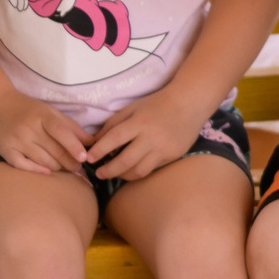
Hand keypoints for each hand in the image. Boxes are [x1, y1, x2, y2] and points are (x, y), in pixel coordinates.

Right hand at [0, 90, 89, 175]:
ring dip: (57, 166)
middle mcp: (29, 129)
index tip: (84, 157)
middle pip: (53, 150)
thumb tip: (91, 141)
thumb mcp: (50, 112)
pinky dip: (36, 170)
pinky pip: (22, 165)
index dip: (74, 146)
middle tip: (79, 167)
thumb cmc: (28, 109)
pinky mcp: (5, 150)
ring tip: (66, 168)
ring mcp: (16, 140)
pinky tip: (47, 172)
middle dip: (69, 161)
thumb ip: (71, 127)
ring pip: (41, 160)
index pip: (61, 132)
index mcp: (43, 116)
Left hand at [81, 87, 210, 183]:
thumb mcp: (132, 108)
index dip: (99, 151)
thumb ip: (113, 124)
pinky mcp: (173, 155)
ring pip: (138, 171)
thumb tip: (95, 142)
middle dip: (108, 171)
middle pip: (125, 161)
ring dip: (123, 175)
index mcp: (139, 123)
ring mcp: (164, 149)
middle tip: (98, 173)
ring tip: (115, 173)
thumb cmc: (157, 103)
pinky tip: (133, 168)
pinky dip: (139, 170)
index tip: (89, 158)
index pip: (114, 139)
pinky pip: (151, 168)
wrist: (190, 103)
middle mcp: (152, 138)